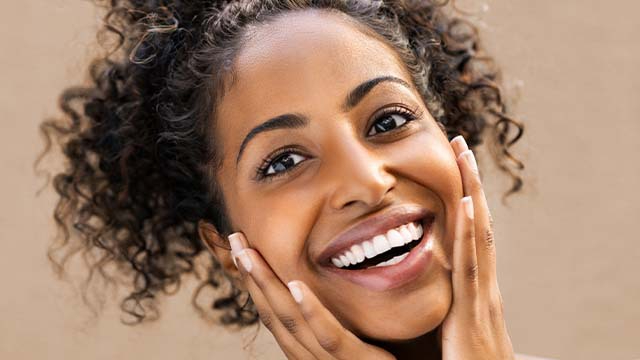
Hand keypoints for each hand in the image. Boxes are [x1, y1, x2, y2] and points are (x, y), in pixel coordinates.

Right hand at [227, 233, 394, 359]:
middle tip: (235, 239)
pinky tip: (295, 284)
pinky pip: (331, 337)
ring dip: (268, 285)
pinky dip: (311, 311)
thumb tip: (328, 276)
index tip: (242, 250)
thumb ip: (344, 315)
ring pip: (292, 322)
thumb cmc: (400, 359)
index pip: (276, 313)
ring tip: (249, 253)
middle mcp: (314, 359)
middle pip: (274, 315)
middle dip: (252, 277)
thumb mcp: (362, 335)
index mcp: (312, 350)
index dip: (256, 282)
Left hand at [440, 135, 514, 358]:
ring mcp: (481, 297)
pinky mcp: (473, 313)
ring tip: (465, 155)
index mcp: (473, 289)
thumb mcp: (450, 329)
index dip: (466, 198)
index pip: (470, 234)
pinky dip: (471, 232)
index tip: (456, 166)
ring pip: (478, 234)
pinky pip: (470, 266)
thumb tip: (419, 281)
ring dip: (472, 192)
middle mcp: (482, 286)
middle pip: (478, 224)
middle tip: (461, 144)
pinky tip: (467, 204)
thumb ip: (440, 305)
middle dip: (471, 183)